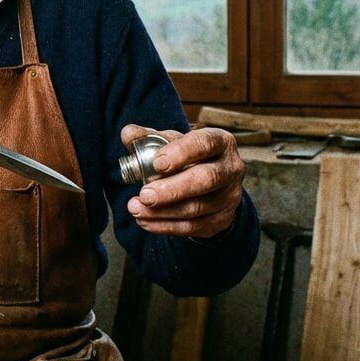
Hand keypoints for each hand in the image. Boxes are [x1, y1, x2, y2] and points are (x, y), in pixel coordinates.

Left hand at [121, 124, 244, 237]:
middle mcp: (231, 168)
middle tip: (145, 194)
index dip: (181, 153)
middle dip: (173, 189)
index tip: (157, 164)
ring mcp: (230, 196)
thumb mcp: (171, 142)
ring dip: (163, 211)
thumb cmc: (187, 157)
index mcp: (220, 142)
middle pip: (206, 179)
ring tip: (136, 209)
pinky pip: (194, 226)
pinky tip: (145, 221)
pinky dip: (166, 226)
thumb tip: (128, 134)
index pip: (204, 144)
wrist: (211, 184)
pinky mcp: (222, 219)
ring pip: (198, 207)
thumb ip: (148, 138)